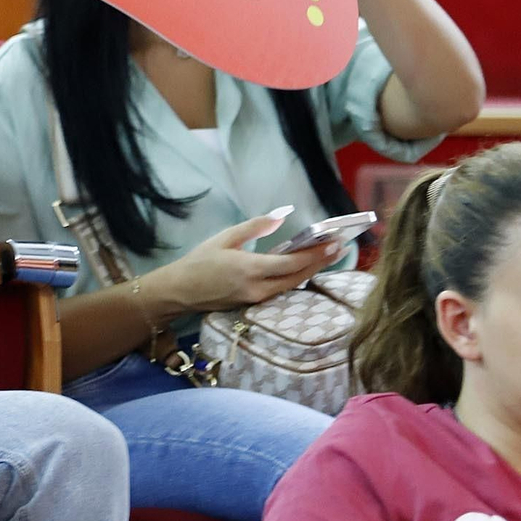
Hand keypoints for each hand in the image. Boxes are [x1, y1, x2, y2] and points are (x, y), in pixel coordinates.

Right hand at [149, 208, 344, 313]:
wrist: (180, 291)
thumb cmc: (199, 261)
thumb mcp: (225, 238)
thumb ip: (255, 227)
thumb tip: (282, 215)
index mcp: (250, 269)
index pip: (292, 263)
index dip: (316, 253)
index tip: (334, 241)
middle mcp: (258, 288)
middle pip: (299, 277)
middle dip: (321, 262)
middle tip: (340, 247)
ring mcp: (257, 300)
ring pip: (292, 286)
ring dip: (312, 271)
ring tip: (328, 256)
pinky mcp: (254, 304)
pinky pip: (282, 291)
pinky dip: (297, 278)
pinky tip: (305, 268)